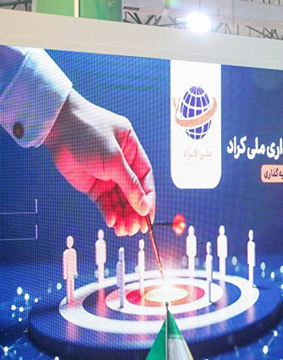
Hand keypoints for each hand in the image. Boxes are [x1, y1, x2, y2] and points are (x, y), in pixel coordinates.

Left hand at [44, 90, 155, 236]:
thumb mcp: (114, 159)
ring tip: (124, 230)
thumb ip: (129, 184)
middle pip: (134, 193)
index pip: (146, 180)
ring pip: (120, 201)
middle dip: (136, 212)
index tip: (148, 216)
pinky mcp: (93, 186)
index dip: (148, 198)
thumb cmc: (88, 132)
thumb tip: (144, 206)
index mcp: (133, 152)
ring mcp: (107, 176)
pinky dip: (109, 213)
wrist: (57, 128)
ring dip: (123, 216)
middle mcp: (122, 165)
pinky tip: (112, 221)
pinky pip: (105, 202)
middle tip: (136, 229)